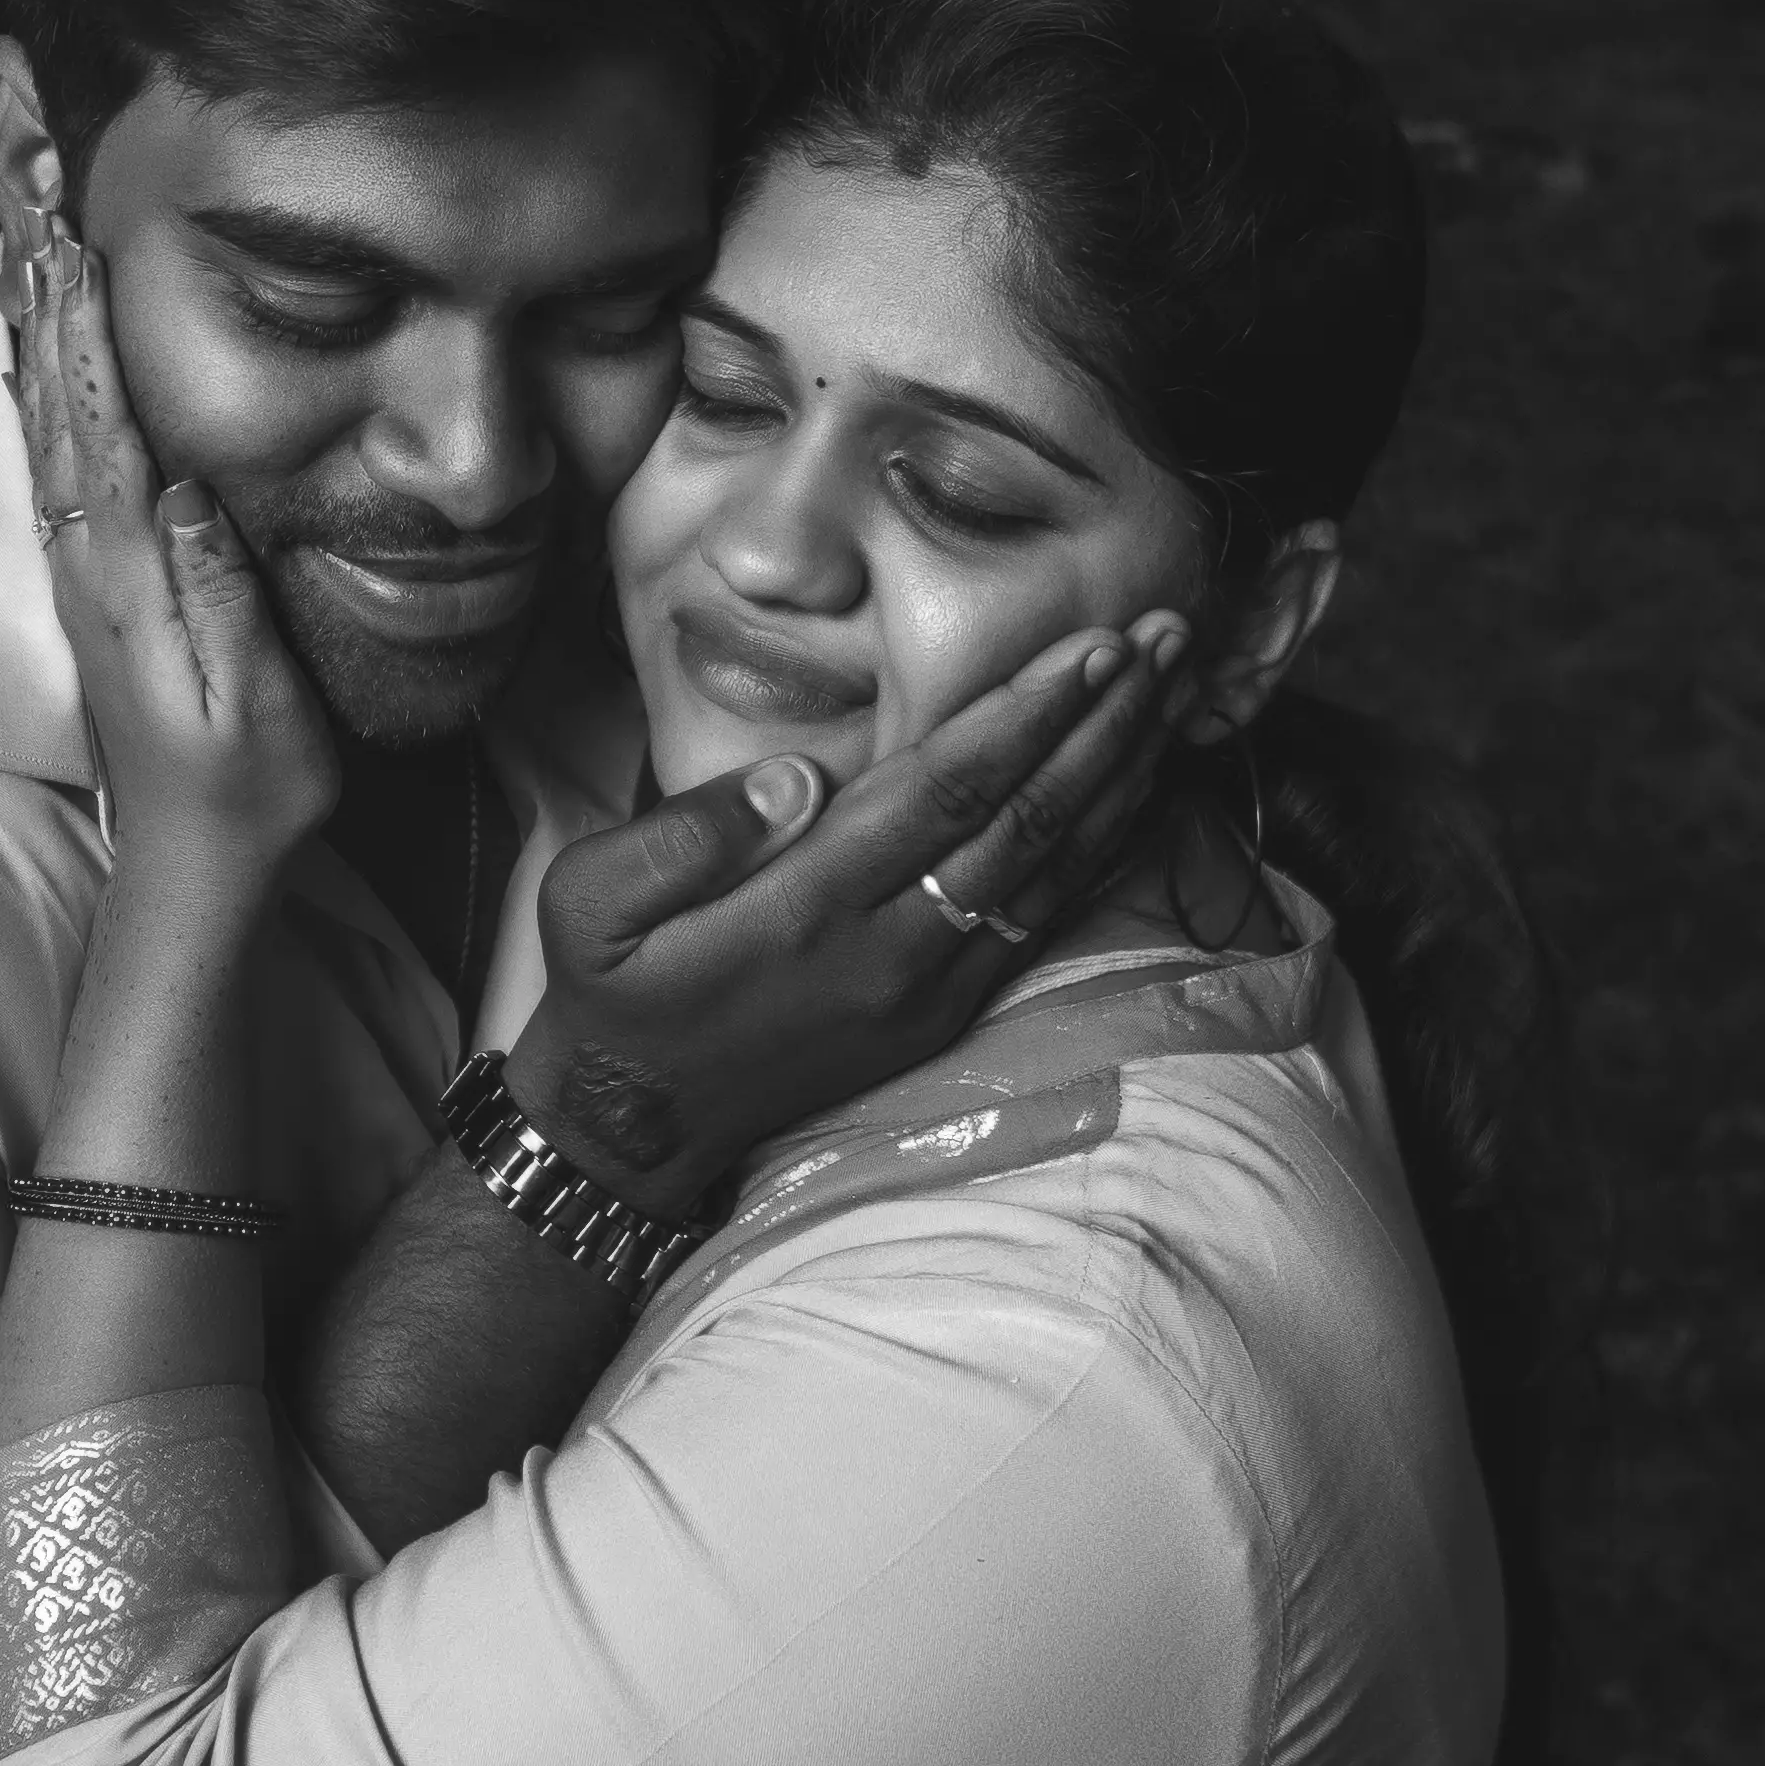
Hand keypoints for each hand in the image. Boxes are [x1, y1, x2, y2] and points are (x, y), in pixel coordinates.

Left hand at [16, 224, 340, 893]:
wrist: (194, 865)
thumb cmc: (249, 789)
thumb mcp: (259, 704)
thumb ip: (221, 597)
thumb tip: (183, 493)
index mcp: (129, 584)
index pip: (101, 437)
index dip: (88, 343)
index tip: (77, 257)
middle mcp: (87, 572)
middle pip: (56, 420)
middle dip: (48, 317)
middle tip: (37, 218)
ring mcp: (80, 583)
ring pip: (46, 441)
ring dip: (39, 348)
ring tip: (30, 263)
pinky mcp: (89, 595)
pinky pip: (55, 473)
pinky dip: (46, 405)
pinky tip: (41, 373)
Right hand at [504, 610, 1187, 1225]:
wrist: (635, 1129)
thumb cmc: (610, 991)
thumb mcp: (591, 902)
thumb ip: (690, 833)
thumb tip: (802, 775)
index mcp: (806, 912)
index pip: (944, 794)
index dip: (1028, 716)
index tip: (1093, 647)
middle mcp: (889, 954)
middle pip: (1026, 821)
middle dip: (1105, 722)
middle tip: (1167, 636)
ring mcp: (929, 991)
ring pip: (1052, 868)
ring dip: (1122, 772)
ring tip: (1173, 687)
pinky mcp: (946, 1012)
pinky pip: (1043, 915)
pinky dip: (1102, 843)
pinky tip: (1136, 784)